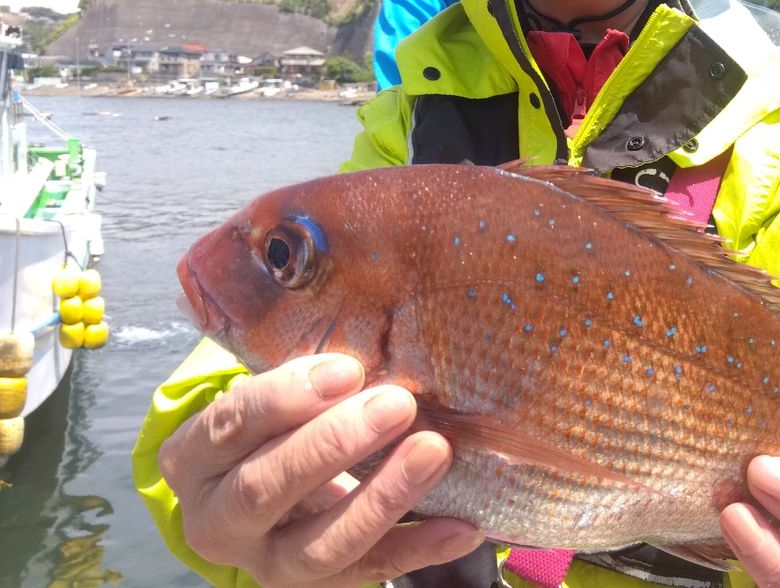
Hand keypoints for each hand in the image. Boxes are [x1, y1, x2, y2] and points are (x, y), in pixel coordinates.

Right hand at [159, 353, 483, 586]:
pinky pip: (369, 572)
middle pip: (265, 487)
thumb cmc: (274, 425)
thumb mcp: (270, 398)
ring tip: (434, 453)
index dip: (286, 396)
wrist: (257, 496)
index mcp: (195, 457)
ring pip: (318, 546)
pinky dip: (420, 549)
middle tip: (398, 404)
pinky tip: (463, 525)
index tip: (347, 370)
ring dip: (382, 497)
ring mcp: (264, 562)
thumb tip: (381, 338)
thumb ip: (308, 379)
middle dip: (335, 444)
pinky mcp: (313, 587)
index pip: (232, 423)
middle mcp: (216, 520)